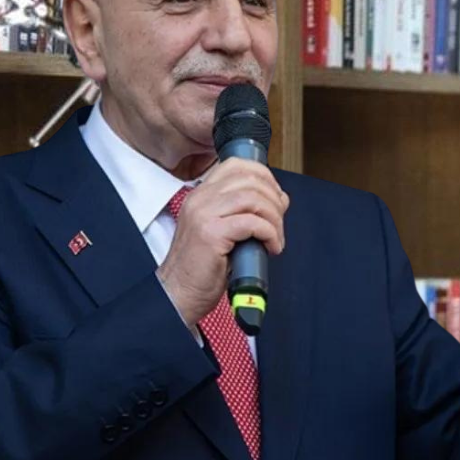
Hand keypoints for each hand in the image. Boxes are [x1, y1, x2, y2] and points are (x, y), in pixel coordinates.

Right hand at [155, 159, 288, 327]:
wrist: (179, 293)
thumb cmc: (204, 267)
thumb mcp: (228, 231)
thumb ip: (249, 211)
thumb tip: (281, 198)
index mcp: (202, 195)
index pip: (236, 165)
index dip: (264, 176)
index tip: (276, 198)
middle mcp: (200, 199)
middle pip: (250, 179)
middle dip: (274, 200)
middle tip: (278, 223)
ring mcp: (203, 214)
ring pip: (254, 199)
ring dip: (274, 218)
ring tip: (275, 238)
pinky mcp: (211, 233)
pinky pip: (252, 222)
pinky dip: (270, 233)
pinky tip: (271, 247)